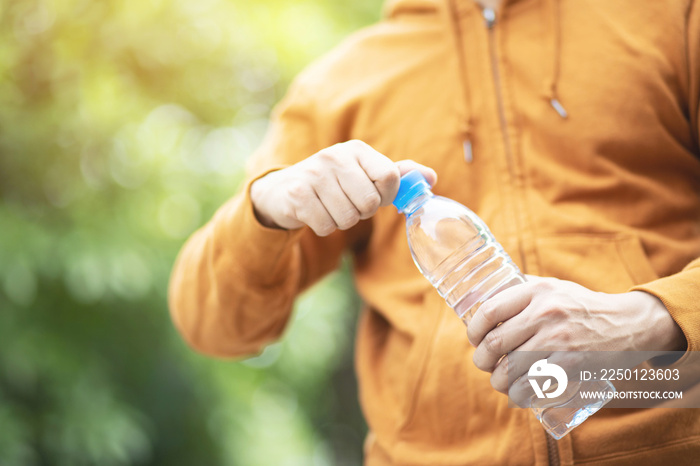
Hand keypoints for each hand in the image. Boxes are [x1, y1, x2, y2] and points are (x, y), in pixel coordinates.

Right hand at [250, 140, 436, 235]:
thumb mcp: (365, 174)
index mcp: (356, 149)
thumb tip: (431, 178)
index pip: (390, 177)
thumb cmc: (335, 183)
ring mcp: (314, 174)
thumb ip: (398, 175)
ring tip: (330, 207)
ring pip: (348, 218)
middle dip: (362, 212)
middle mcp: (334, 156)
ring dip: (342, 221)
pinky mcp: (297, 194)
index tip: (375, 196)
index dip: (386, 196)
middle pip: (370, 203)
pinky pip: (326, 226)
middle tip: (348, 203)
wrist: (284, 190)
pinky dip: (324, 227)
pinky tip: (315, 213)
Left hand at [466, 276, 685, 396]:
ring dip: (498, 381)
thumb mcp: (553, 286)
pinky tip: (518, 393)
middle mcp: (545, 312)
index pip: (490, 311)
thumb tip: (481, 297)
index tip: (475, 339)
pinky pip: (532, 385)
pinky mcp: (571, 364)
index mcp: (537, 290)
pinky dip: (519, 394)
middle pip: (495, 343)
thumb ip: (521, 289)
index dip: (474, 330)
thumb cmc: (581, 306)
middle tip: (485, 364)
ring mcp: (558, 339)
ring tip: (500, 381)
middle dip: (482, 360)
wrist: (628, 323)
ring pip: (510, 368)